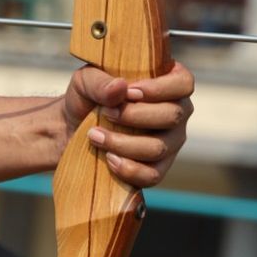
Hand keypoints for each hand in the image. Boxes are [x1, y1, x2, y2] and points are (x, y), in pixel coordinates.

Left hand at [62, 61, 193, 187]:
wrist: (73, 129)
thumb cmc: (88, 98)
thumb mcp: (86, 81)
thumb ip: (101, 82)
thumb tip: (120, 87)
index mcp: (168, 83)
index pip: (183, 83)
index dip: (159, 89)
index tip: (129, 92)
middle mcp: (177, 112)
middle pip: (173, 116)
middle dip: (134, 116)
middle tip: (105, 113)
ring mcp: (171, 142)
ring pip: (159, 147)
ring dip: (123, 143)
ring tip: (96, 136)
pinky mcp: (158, 168)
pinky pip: (152, 175)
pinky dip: (128, 169)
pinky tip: (109, 159)